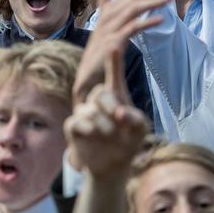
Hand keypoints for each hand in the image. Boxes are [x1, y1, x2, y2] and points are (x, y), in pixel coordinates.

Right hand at [65, 49, 147, 175]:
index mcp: (116, 97)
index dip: (113, 64)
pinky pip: (75, 122)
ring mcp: (85, 113)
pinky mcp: (73, 126)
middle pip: (99, 92)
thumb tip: (121, 113)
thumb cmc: (129, 141)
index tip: (114, 48)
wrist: (114, 164)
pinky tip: (92, 133)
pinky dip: (86, 127)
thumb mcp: (140, 131)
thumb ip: (135, 119)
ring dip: (102, 123)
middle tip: (118, 117)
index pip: (113, 77)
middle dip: (109, 104)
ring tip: (110, 134)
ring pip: (89, 110)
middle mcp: (98, 102)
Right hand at [73, 0, 174, 104]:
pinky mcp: (111, 44)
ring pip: (132, 9)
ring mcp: (108, 31)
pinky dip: (146, 22)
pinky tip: (161, 20)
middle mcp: (106, 20)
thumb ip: (104, 8)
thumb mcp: (103, 30)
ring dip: (152, 1)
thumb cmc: (98, 57)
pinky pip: (130, 29)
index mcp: (107, 15)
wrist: (87, 81)